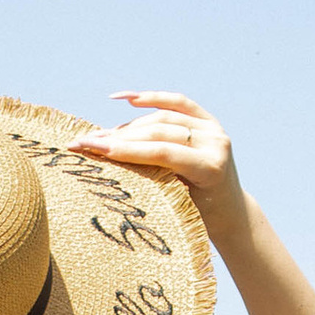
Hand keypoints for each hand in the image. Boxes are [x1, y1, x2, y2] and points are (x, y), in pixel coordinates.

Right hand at [75, 90, 243, 236]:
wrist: (228, 209)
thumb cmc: (198, 215)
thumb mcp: (176, 204)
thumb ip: (152, 181)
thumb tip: (106, 163)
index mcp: (211, 168)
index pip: (162, 152)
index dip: (128, 150)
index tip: (95, 149)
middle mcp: (215, 143)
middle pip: (160, 132)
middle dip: (120, 137)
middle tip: (86, 142)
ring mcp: (213, 128)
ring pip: (163, 118)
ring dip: (128, 126)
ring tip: (98, 136)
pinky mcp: (208, 119)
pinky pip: (177, 102)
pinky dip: (151, 98)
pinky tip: (126, 99)